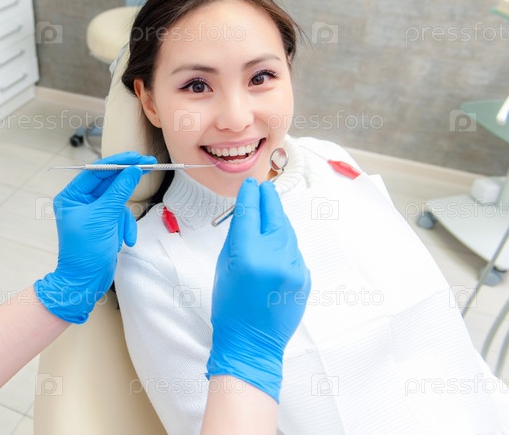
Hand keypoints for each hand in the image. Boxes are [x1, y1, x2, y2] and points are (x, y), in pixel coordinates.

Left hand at [35, 151, 156, 323]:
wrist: (84, 283)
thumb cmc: (85, 252)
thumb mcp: (103, 218)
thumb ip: (119, 191)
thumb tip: (134, 170)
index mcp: (71, 196)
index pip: (97, 170)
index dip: (119, 162)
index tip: (139, 157)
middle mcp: (80, 202)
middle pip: (109, 183)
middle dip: (127, 185)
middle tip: (149, 167)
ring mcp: (92, 213)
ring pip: (118, 202)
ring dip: (124, 219)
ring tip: (122, 235)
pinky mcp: (104, 224)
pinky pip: (120, 217)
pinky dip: (124, 228)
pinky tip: (123, 242)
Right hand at [207, 178, 310, 401]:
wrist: (252, 343)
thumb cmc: (230, 307)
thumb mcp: (223, 268)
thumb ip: (236, 239)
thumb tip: (245, 214)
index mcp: (247, 256)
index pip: (249, 214)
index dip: (249, 196)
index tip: (250, 185)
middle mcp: (274, 259)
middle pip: (274, 217)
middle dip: (268, 199)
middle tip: (263, 188)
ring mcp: (293, 268)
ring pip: (287, 232)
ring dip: (277, 221)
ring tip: (268, 214)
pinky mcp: (304, 278)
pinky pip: (294, 251)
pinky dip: (284, 244)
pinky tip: (274, 246)